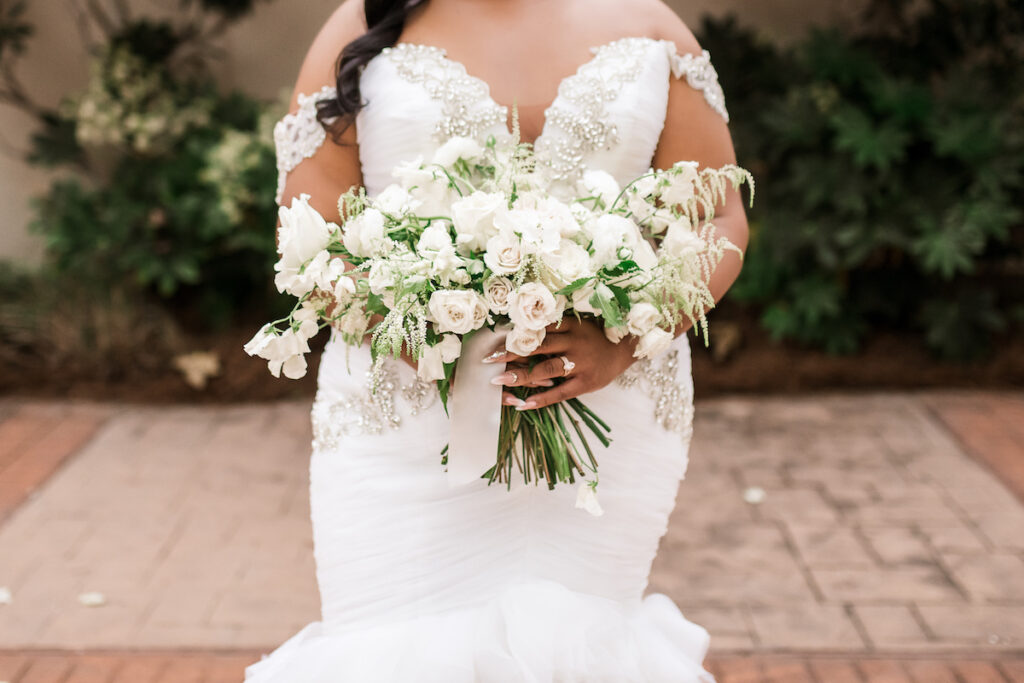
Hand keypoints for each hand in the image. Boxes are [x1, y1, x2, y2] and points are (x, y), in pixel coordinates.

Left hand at [484, 318, 637, 409]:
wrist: (626, 348)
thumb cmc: (595, 337)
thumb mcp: (577, 325)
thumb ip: (554, 328)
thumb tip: (520, 332)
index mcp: (569, 325)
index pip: (537, 329)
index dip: (514, 335)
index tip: (493, 341)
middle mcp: (574, 342)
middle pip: (536, 347)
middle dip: (511, 353)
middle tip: (488, 360)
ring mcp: (580, 364)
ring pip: (545, 369)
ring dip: (521, 375)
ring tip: (499, 381)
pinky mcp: (586, 383)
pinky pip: (560, 392)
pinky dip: (541, 399)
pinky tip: (523, 404)